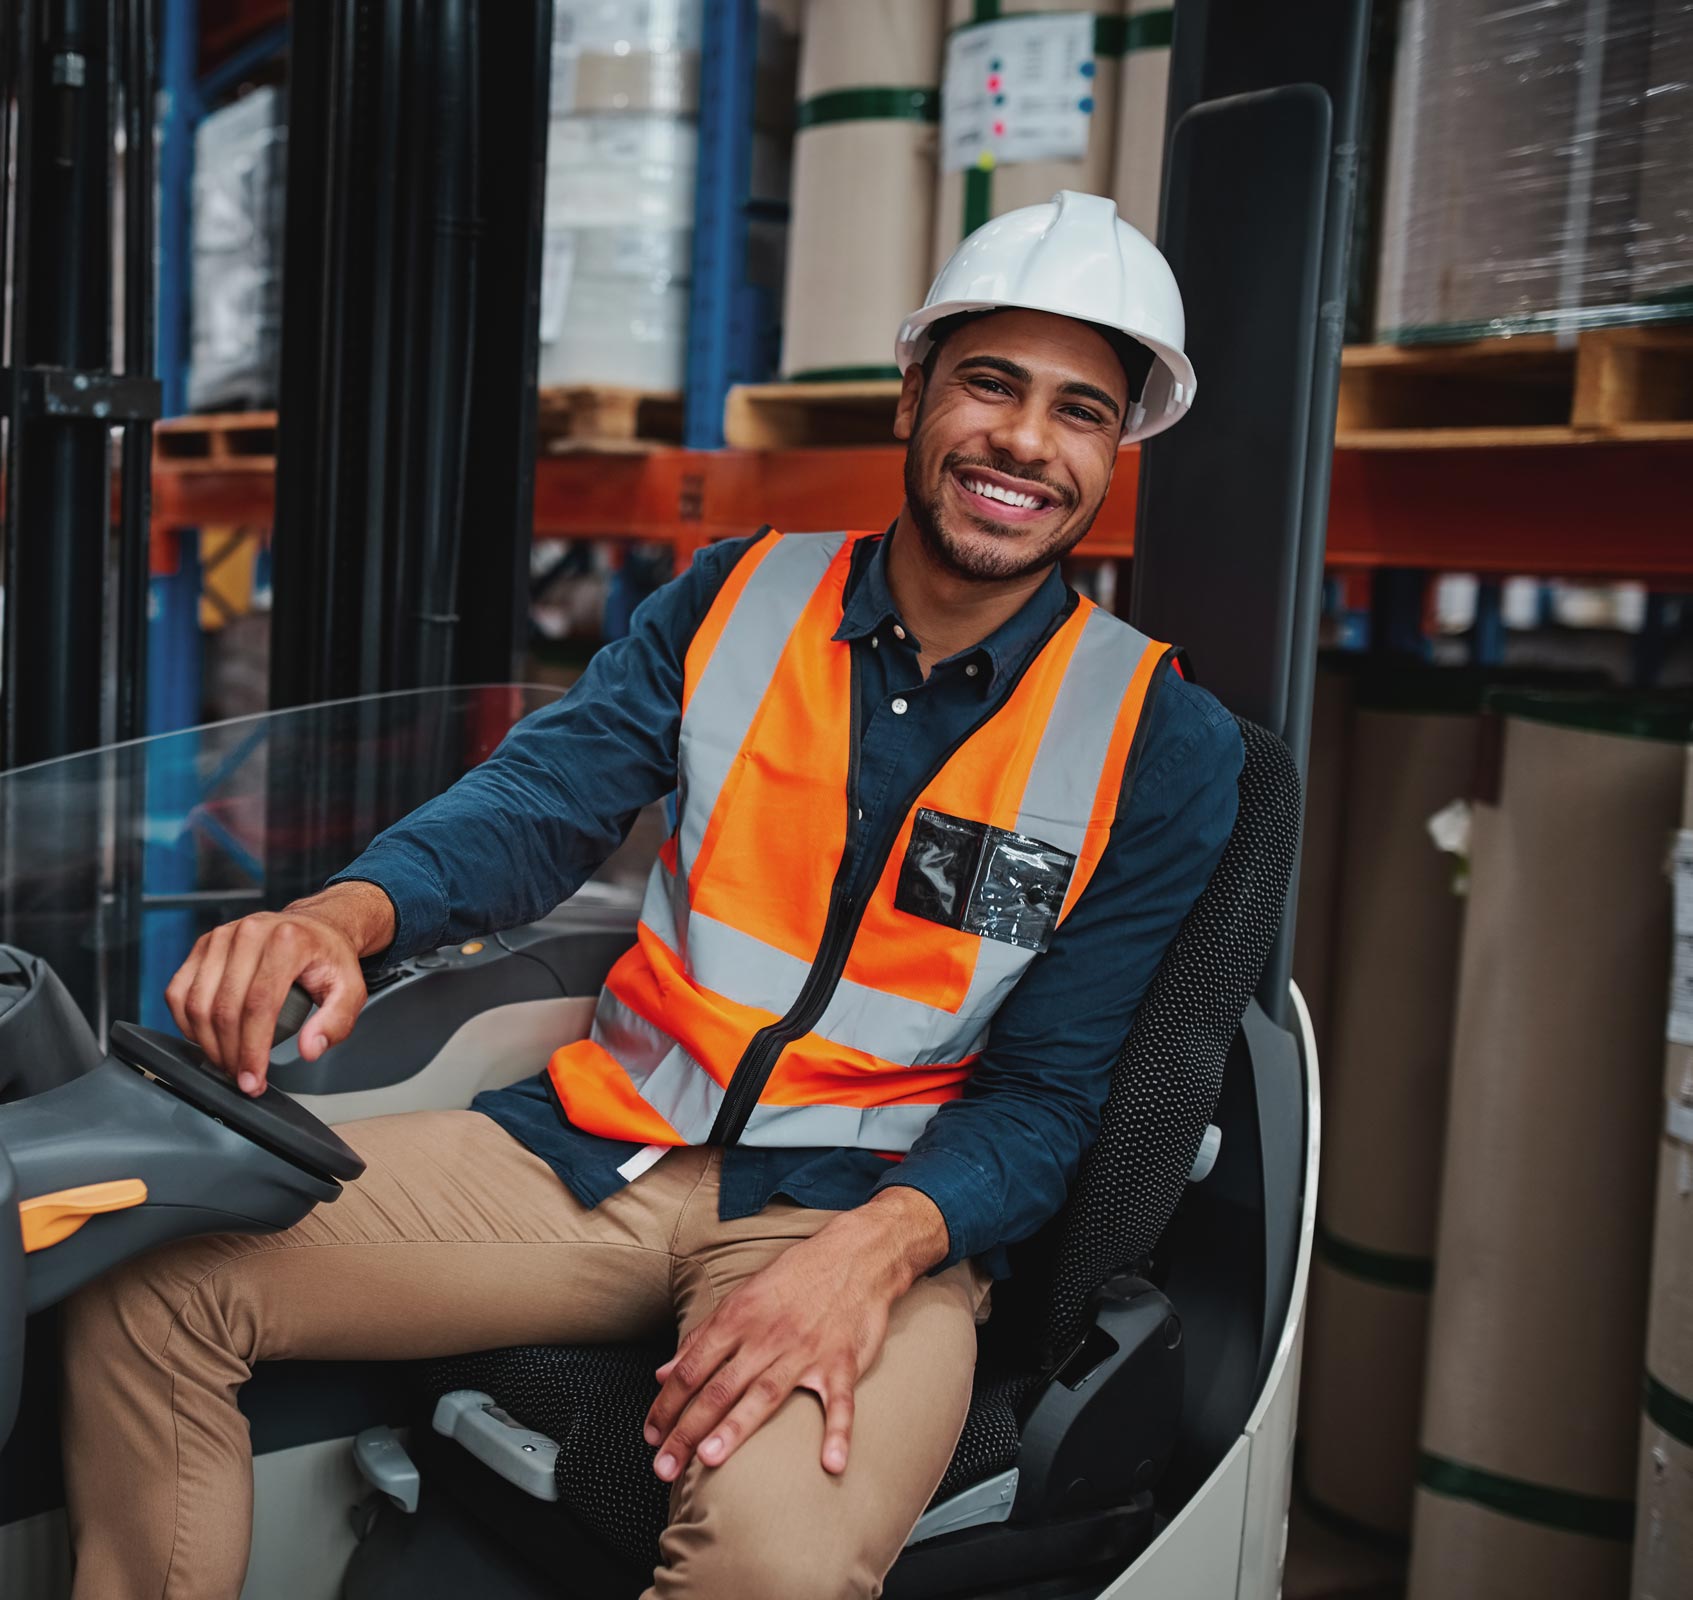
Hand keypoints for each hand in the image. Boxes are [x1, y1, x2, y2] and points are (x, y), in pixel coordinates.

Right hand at [164, 882, 392, 1095]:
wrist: (315, 927)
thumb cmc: (329, 958)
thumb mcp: (351, 990)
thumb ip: (336, 1022)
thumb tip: (309, 1049)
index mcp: (288, 941)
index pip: (259, 1005)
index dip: (252, 1049)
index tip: (253, 1080)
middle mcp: (249, 933)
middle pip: (225, 1008)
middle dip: (230, 1054)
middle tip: (242, 1078)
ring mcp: (221, 937)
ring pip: (197, 1003)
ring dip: (207, 1044)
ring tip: (228, 1063)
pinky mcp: (202, 945)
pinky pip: (179, 992)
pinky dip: (186, 1023)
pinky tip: (206, 1039)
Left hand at [642, 1187, 947, 1481]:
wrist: (856, 1255)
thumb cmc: (796, 1277)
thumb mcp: (743, 1296)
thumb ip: (703, 1338)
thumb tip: (663, 1373)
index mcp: (738, 1318)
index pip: (692, 1368)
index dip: (667, 1404)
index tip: (650, 1436)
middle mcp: (768, 1336)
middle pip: (720, 1388)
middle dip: (688, 1429)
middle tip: (664, 1467)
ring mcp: (806, 1351)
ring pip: (766, 1394)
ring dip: (736, 1427)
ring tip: (710, 1459)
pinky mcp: (843, 1362)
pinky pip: (840, 1401)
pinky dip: (838, 1432)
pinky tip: (830, 1463)